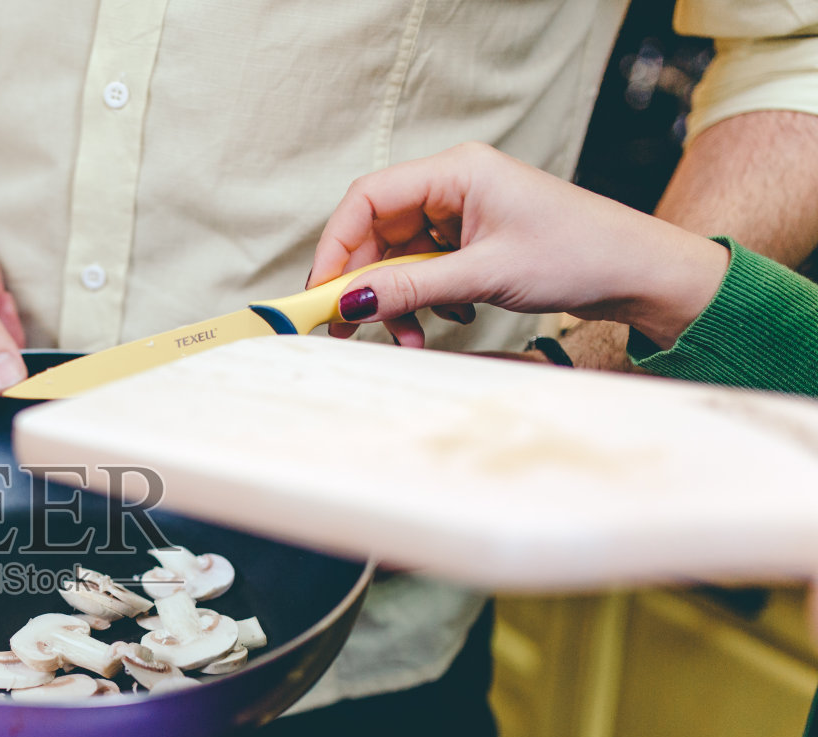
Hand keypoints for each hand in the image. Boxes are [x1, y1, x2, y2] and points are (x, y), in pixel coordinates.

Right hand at [307, 143, 728, 355]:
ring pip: (399, 257)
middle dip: (364, 283)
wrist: (640, 272)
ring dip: (395, 301)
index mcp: (456, 171)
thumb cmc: (580, 254)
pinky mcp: (473, 241)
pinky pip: (425, 270)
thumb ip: (412, 288)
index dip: (336, 246)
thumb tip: (350, 302)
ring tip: (405, 338)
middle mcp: (454, 185)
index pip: (367, 198)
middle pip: (377, 231)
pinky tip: (440, 325)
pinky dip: (421, 302)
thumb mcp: (484, 276)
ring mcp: (463, 213)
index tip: (322, 293)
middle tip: (346, 327)